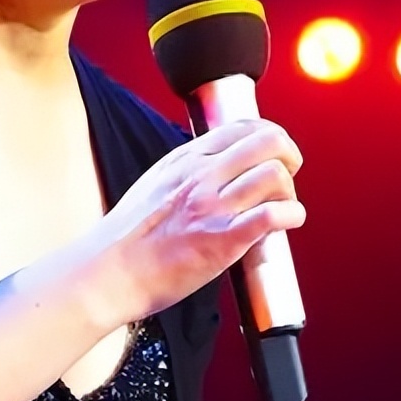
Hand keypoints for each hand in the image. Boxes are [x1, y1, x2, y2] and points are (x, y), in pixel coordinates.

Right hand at [95, 118, 304, 325]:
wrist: (109, 273)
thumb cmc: (127, 239)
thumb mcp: (154, 184)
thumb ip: (187, 170)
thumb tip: (217, 167)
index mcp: (185, 160)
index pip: (243, 126)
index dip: (270, 136)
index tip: (274, 154)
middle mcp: (201, 176)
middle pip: (268, 142)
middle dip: (289, 157)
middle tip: (288, 176)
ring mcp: (212, 207)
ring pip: (274, 176)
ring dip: (289, 192)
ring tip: (281, 207)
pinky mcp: (222, 240)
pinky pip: (271, 216)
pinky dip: (290, 216)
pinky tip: (287, 223)